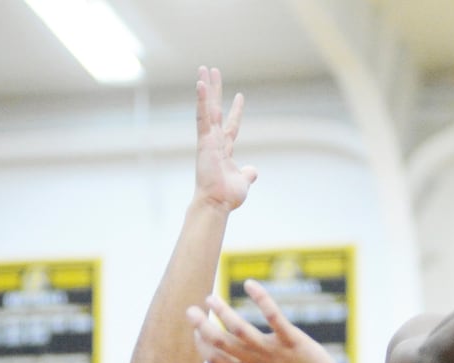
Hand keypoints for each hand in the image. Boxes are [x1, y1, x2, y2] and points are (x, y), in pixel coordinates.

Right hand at [186, 279, 341, 362]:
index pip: (215, 361)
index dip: (202, 346)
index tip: (195, 333)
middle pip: (221, 343)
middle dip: (202, 326)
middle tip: (190, 311)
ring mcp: (272, 351)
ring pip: (239, 328)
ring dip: (222, 312)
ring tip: (211, 298)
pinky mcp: (292, 340)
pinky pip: (273, 316)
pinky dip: (260, 298)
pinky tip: (249, 284)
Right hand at [194, 66, 257, 211]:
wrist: (217, 203)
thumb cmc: (227, 196)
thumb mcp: (243, 181)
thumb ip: (248, 173)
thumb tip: (253, 171)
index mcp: (224, 149)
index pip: (231, 125)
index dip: (236, 111)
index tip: (240, 96)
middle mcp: (214, 141)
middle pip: (215, 110)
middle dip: (215, 91)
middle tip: (212, 71)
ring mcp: (208, 139)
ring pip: (207, 108)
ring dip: (206, 88)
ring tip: (204, 69)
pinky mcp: (203, 140)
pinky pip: (202, 116)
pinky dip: (201, 100)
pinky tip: (200, 83)